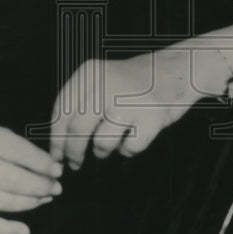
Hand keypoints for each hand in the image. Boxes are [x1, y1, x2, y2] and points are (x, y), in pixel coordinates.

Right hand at [0, 117, 62, 233]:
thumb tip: (48, 167)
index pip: (16, 149)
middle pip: (12, 178)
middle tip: (55, 188)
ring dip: (30, 203)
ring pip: (3, 202)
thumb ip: (12, 144)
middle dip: (40, 185)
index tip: (57, 170)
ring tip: (44, 199)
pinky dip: (8, 230)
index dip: (41, 163)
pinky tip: (24, 229)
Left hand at [49, 49, 204, 169]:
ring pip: (101, 143)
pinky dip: (128, 150)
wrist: (177, 69)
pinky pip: (129, 149)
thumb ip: (80, 104)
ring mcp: (130, 100)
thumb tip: (59, 144)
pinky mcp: (152, 116)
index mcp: (89, 73)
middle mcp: (106, 84)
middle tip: (74, 164)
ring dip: (102, 152)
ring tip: (109, 145)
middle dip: (72, 152)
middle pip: (77, 129)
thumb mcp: (101, 80)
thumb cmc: (133, 83)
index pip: (61, 111)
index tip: (56, 155)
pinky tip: (133, 137)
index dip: (56, 138)